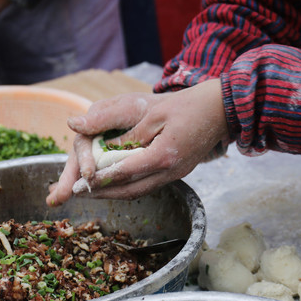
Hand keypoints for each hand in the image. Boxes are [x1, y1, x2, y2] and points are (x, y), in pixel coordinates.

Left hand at [46, 78, 228, 204]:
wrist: (221, 111)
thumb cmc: (188, 106)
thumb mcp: (154, 114)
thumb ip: (128, 134)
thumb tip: (100, 144)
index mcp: (163, 155)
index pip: (124, 172)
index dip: (99, 179)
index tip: (79, 183)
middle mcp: (170, 171)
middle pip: (130, 190)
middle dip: (103, 193)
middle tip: (79, 193)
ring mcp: (176, 174)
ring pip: (139, 191)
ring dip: (115, 193)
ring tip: (93, 191)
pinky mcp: (179, 172)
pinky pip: (149, 185)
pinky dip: (130, 187)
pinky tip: (117, 183)